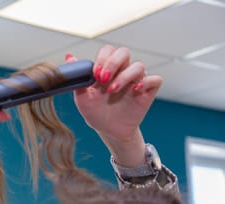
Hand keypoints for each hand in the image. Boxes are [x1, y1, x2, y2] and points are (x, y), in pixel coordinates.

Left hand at [66, 45, 162, 166]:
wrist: (108, 131)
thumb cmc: (95, 113)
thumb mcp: (83, 98)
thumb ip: (78, 79)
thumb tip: (69, 57)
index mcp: (106, 69)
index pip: (108, 51)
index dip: (102, 58)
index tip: (95, 74)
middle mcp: (122, 72)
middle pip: (124, 52)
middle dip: (113, 62)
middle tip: (102, 79)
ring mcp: (136, 81)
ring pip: (138, 66)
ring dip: (124, 76)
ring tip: (112, 90)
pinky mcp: (147, 92)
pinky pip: (155, 79)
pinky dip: (146, 82)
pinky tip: (135, 91)